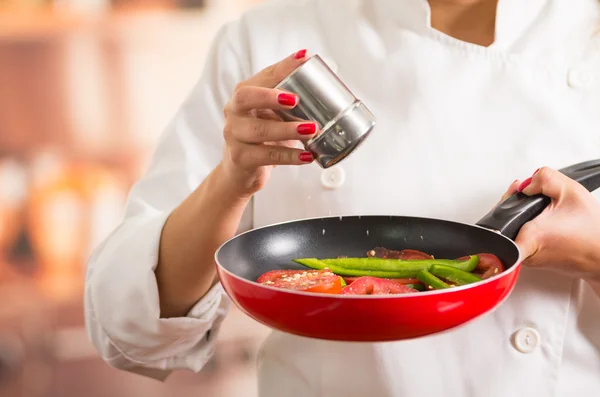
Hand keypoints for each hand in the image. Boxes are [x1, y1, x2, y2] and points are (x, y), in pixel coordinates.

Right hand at [220, 49, 317, 196]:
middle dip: (271, 96)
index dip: (282, 67)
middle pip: (246, 98)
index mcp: (244, 95)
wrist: (242, 170)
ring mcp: (234, 135)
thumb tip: (321, 72)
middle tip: (296, 99)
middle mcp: (234, 112)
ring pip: (259, 130)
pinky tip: (306, 156)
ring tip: (312, 130)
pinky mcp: (240, 158)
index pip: (262, 76)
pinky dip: (289, 156)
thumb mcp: (275, 115)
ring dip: (287, 130)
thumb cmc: (263, 138)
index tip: (304, 59)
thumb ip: (290, 97)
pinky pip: (266, 156)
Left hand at [499, 167, 599, 284]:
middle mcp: (524, 252)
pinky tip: (538, 216)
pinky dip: (526, 225)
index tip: (515, 191)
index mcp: (529, 237)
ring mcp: (526, 259)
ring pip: (510, 230)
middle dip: (513, 202)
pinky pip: (518, 238)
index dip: (504, 201)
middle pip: (502, 221)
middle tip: (526, 191)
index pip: (498, 221)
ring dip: (519, 213)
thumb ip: (545, 178)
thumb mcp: (571, 191)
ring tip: (535, 203)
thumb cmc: (592, 231)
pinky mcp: (531, 260)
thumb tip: (526, 183)